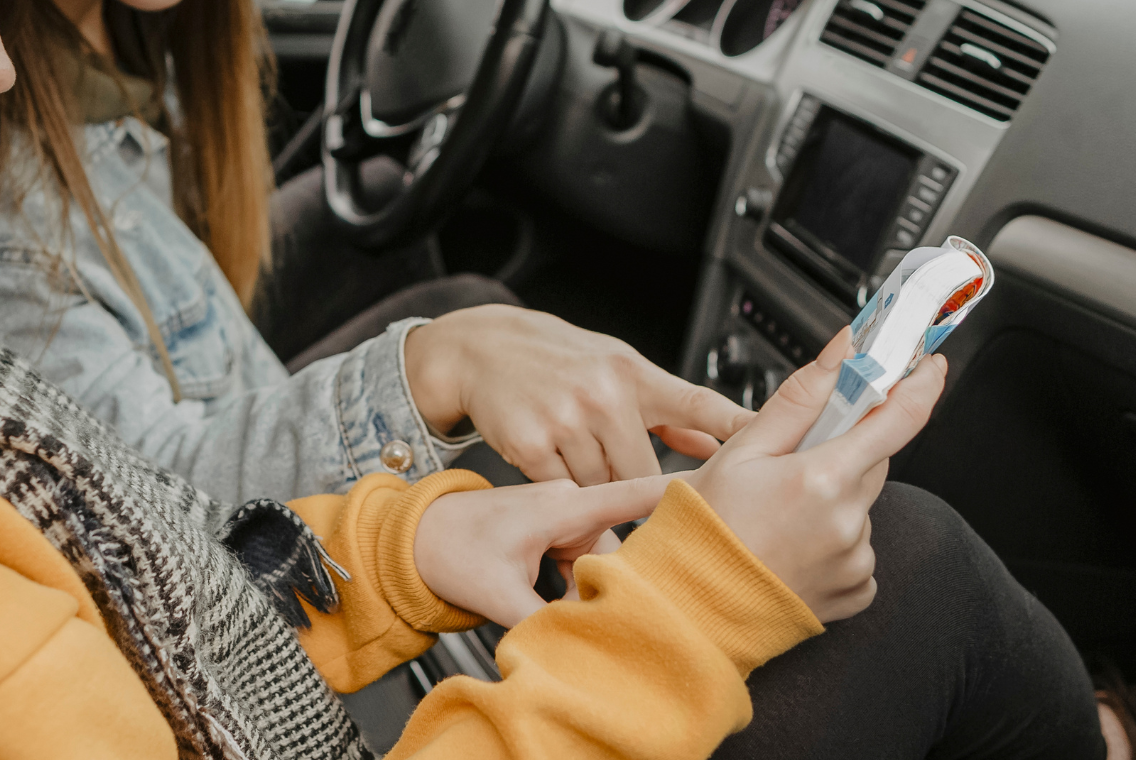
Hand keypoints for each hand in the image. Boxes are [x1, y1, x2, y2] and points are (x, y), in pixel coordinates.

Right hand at [404, 305, 752, 484]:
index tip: (776, 464)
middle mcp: (605, 394)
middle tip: (652, 519)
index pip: (701, 408)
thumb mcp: (620, 369)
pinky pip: (563, 494)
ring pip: (603, 489)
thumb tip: (722, 445)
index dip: (740, 436)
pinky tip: (560, 489)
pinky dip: (566, 501)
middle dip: (645, 498)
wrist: (481, 348)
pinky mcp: (530, 445)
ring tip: (594, 495)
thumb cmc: (558, 360)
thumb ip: (671, 410)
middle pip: (646, 474)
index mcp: (635, 375)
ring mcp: (566, 419)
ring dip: (601, 501)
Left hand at [413, 474, 674, 627]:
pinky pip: (585, 563)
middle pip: (624, 547)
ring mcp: (562, 519)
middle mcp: (569, 506)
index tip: (727, 491)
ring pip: (605, 561)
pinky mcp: (553, 534)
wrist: (409, 536)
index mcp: (563, 505)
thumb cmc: (446, 547)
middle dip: (633, 580)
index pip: (635, 494)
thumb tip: (585, 645)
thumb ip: (545, 619)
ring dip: (601, 590)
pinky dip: (583, 586)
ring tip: (588, 616)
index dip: (684, 495)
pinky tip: (569, 608)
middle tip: (636, 614)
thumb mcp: (497, 592)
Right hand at [687, 328, 948, 621]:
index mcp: (822, 478)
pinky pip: (860, 550)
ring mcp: (856, 560)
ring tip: (781, 516)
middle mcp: (848, 521)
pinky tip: (795, 545)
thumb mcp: (740, 451)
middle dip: (845, 451)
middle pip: (874, 462)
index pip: (898, 419)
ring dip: (835, 500)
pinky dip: (836, 541)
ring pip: (862, 507)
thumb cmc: (705, 529)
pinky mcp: (857, 590)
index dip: (921, 385)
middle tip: (796, 462)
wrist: (693, 606)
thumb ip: (799, 399)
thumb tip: (842, 353)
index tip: (930, 366)